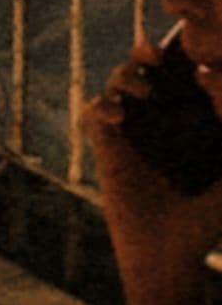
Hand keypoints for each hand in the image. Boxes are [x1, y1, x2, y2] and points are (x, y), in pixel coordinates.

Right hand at [86, 48, 221, 287]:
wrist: (168, 252)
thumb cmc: (205, 220)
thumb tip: (217, 86)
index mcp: (190, 122)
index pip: (184, 77)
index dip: (182, 58)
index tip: (193, 58)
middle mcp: (159, 121)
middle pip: (148, 71)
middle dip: (146, 55)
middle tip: (152, 52)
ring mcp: (130, 131)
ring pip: (119, 84)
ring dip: (125, 77)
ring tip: (140, 87)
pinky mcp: (106, 146)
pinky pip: (95, 112)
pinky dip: (102, 106)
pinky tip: (117, 115)